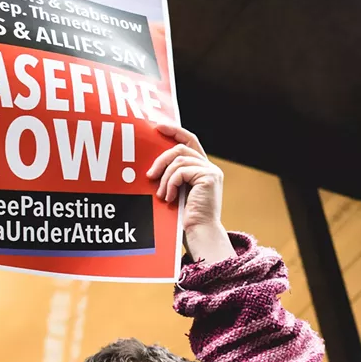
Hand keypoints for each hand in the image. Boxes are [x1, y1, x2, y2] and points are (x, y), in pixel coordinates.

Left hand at [146, 123, 233, 262]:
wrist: (199, 235)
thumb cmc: (185, 219)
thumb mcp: (176, 192)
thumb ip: (171, 176)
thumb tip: (151, 166)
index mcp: (202, 169)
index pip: (190, 140)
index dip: (175, 130)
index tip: (157, 126)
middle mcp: (210, 167)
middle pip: (181, 148)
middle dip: (161, 158)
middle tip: (149, 175)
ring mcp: (211, 171)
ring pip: (179, 159)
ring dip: (165, 177)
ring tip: (161, 194)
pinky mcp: (209, 177)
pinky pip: (181, 171)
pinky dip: (170, 184)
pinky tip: (168, 198)